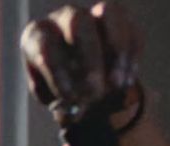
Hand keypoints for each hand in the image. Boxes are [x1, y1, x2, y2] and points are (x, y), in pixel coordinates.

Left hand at [20, 2, 141, 126]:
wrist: (83, 82)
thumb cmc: (62, 88)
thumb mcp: (56, 99)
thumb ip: (63, 103)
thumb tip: (75, 109)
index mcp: (37, 36)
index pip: (44, 45)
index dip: (57, 71)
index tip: (70, 98)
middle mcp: (62, 18)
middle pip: (76, 22)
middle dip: (89, 58)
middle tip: (95, 92)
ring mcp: (92, 12)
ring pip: (107, 14)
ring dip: (116, 50)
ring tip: (117, 86)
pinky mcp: (119, 17)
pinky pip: (130, 28)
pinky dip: (131, 56)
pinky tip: (127, 81)